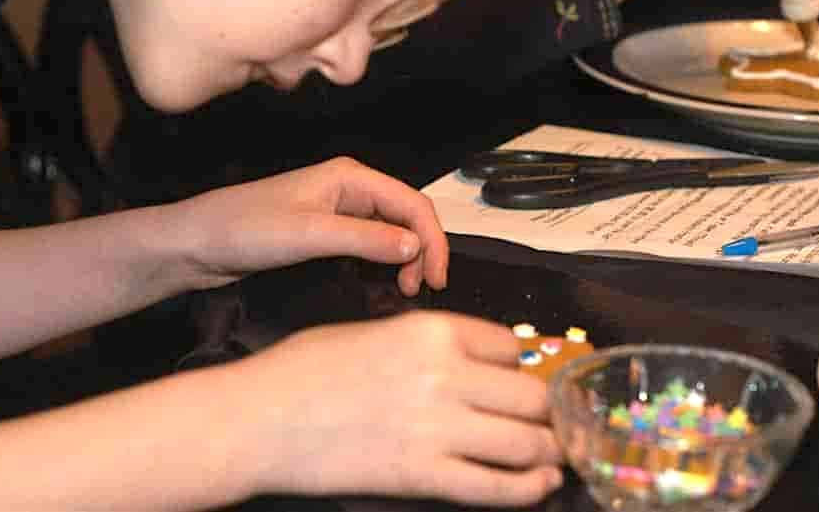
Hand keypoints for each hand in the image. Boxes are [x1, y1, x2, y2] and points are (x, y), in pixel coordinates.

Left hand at [171, 157, 448, 294]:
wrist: (196, 243)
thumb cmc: (242, 228)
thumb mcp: (309, 235)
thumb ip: (365, 239)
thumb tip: (414, 247)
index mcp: (350, 177)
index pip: (412, 203)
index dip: (433, 240)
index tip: (438, 277)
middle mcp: (348, 190)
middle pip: (406, 216)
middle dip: (422, 250)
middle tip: (421, 289)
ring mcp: (337, 211)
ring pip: (390, 232)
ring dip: (404, 258)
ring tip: (403, 289)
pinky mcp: (324, 233)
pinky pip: (368, 244)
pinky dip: (382, 263)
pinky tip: (381, 282)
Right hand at [223, 311, 564, 506]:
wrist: (262, 417)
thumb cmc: (306, 368)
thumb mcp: (373, 332)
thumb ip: (429, 343)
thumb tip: (474, 362)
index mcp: (432, 330)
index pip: (510, 347)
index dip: (522, 367)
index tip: (524, 382)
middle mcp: (445, 375)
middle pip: (531, 395)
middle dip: (547, 412)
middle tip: (553, 423)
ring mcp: (437, 428)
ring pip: (526, 442)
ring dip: (549, 451)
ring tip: (556, 455)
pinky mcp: (423, 477)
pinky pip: (496, 486)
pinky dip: (528, 489)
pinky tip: (541, 485)